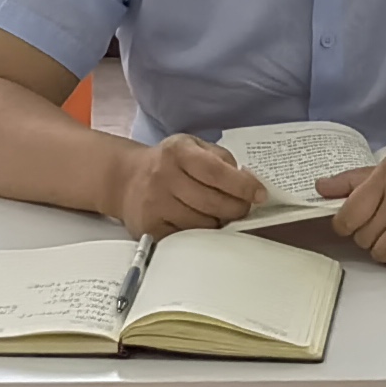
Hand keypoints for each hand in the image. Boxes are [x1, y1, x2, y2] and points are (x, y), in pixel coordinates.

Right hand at [113, 135, 262, 239]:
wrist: (126, 179)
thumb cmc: (169, 163)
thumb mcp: (193, 147)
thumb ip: (221, 159)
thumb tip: (247, 182)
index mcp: (178, 152)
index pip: (216, 172)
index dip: (242, 185)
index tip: (259, 195)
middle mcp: (163, 177)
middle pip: (212, 202)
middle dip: (236, 208)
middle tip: (243, 208)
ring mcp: (155, 205)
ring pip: (201, 224)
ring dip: (219, 223)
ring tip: (219, 215)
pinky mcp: (150, 229)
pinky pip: (186, 239)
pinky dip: (200, 236)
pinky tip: (202, 226)